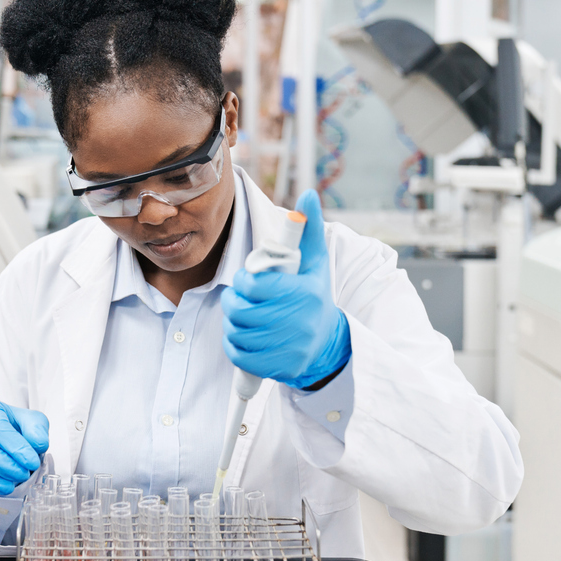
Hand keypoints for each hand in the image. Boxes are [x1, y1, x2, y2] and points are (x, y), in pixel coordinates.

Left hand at [222, 189, 350, 388]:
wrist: (327, 345)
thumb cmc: (315, 297)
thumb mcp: (316, 263)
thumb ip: (308, 229)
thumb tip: (307, 194)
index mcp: (305, 294)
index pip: (254, 286)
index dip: (244, 280)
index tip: (248, 280)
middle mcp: (298, 323)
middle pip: (241, 309)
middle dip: (235, 301)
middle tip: (241, 297)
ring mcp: (287, 348)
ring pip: (236, 331)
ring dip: (233, 322)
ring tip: (244, 315)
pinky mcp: (277, 367)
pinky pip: (238, 354)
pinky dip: (235, 344)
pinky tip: (246, 335)